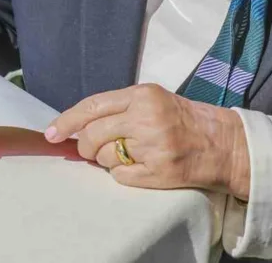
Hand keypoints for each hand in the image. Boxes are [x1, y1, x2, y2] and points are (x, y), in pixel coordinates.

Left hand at [45, 84, 250, 198]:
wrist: (221, 143)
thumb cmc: (181, 119)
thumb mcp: (151, 100)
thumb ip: (117, 108)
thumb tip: (75, 125)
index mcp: (142, 95)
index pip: (92, 107)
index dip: (66, 121)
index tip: (50, 133)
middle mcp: (146, 118)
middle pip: (92, 135)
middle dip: (85, 146)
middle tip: (92, 149)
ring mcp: (153, 146)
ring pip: (104, 157)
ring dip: (106, 160)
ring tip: (127, 154)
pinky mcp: (159, 171)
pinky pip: (120, 176)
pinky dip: (122, 174)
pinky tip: (139, 166)